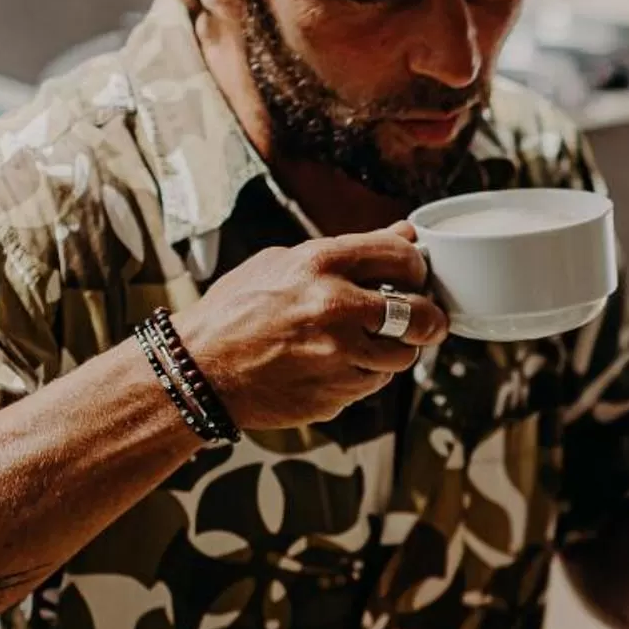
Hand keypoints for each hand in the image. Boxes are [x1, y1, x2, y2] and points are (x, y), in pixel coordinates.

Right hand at [167, 224, 449, 432]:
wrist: (199, 371)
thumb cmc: (235, 311)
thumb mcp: (282, 263)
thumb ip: (347, 251)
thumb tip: (403, 235)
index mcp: (320, 264)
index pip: (401, 255)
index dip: (417, 267)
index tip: (416, 275)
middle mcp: (334, 308)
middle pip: (418, 313)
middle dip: (429, 317)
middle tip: (425, 320)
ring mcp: (338, 355)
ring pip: (403, 355)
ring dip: (397, 350)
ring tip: (372, 343)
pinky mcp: (337, 392)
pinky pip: (375, 382)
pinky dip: (369, 374)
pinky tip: (341, 364)